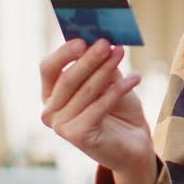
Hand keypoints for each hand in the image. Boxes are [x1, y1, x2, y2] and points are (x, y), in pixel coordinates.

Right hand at [39, 39, 155, 183]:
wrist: (133, 144)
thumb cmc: (118, 110)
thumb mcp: (109, 81)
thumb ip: (100, 64)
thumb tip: (99, 40)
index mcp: (51, 94)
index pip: (48, 68)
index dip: (64, 52)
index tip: (83, 38)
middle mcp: (50, 111)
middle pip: (67, 78)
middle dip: (89, 58)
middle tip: (107, 42)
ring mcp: (61, 126)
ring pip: (85, 90)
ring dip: (106, 69)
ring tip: (121, 53)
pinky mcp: (77, 136)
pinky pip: (99, 106)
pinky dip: (118, 90)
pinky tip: (135, 78)